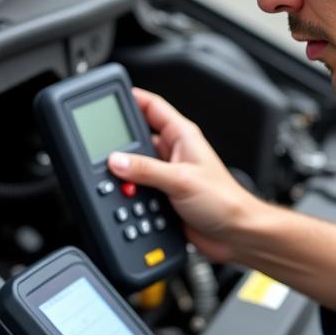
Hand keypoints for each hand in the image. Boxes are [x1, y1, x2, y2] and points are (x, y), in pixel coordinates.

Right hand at [108, 88, 256, 261]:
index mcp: (182, 136)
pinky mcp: (163, 196)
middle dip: (119, 144)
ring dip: (124, 174)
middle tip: (100, 149)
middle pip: (136, 138)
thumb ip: (147, 170)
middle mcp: (173, 152)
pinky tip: (123, 197)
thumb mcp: (181, 180)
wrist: (235, 235)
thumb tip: (116, 160)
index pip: (151, 106)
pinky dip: (129, 193)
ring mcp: (167, 174)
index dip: (130, 99)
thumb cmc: (224, 201)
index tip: (107, 100)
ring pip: (134, 166)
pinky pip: (138, 189)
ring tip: (111, 178)